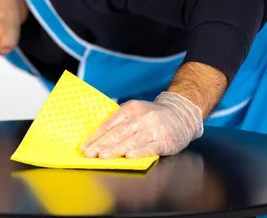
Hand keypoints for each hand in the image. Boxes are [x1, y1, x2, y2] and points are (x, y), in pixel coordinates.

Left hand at [80, 92, 203, 158]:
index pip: (109, 124)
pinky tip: (129, 156)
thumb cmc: (153, 115)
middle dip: (102, 145)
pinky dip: (138, 152)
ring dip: (116, 149)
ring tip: (103, 156)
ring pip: (131, 140)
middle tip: (90, 154)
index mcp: (130, 109)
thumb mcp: (135, 111)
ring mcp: (153, 128)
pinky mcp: (164, 140)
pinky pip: (149, 147)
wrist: (181, 114)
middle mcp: (141, 117)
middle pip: (118, 133)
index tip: (85, 146)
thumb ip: (119, 120)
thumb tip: (97, 135)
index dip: (96, 136)